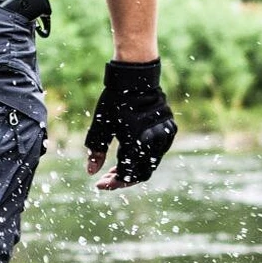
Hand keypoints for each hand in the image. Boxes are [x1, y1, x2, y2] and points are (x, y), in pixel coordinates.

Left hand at [85, 59, 177, 189]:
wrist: (136, 77)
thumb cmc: (115, 101)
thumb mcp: (101, 127)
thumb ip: (96, 151)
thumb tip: (91, 173)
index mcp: (137, 142)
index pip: (127, 175)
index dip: (112, 183)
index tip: (99, 185)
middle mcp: (154, 141)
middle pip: (142, 174)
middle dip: (122, 179)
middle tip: (105, 178)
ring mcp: (165, 135)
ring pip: (151, 164)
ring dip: (134, 170)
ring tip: (114, 168)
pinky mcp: (170, 129)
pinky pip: (158, 152)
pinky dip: (143, 158)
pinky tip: (128, 155)